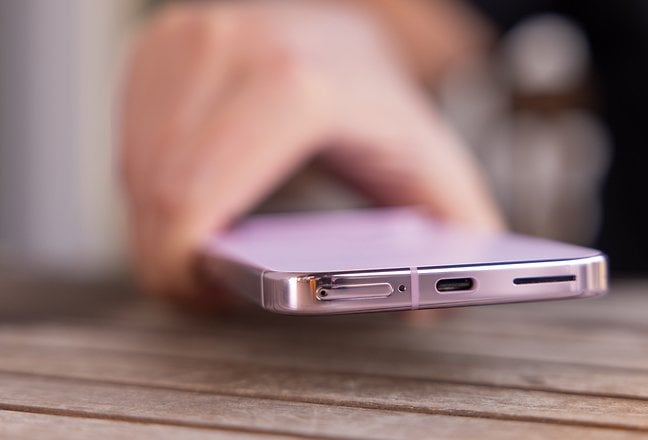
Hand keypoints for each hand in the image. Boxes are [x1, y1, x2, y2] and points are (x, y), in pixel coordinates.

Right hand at [120, 1, 503, 304]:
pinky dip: (152, 188)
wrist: (344, 31)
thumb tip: (433, 303)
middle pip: (160, 193)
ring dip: (161, 226)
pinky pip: (129, 143)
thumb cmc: (382, 104)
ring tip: (208, 249)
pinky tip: (193, 202)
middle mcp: (231, 51)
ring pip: (136, 171)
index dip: (189, 265)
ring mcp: (186, 43)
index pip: (196, 196)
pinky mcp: (157, 46)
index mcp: (298, 87)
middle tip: (209, 287)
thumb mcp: (434, 167)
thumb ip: (455, 236)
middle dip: (174, 260)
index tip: (212, 296)